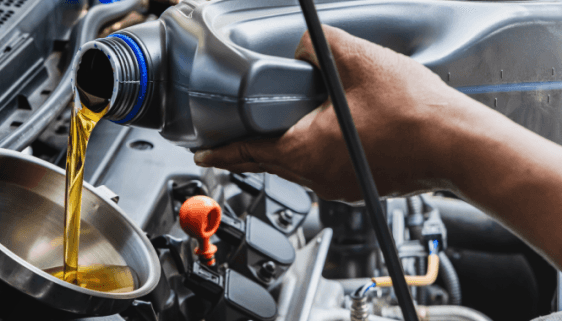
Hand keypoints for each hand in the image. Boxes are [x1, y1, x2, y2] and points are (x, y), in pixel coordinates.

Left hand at [193, 25, 486, 201]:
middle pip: (268, 161)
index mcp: (304, 152)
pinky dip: (314, 150)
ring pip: (298, 165)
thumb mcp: (356, 60)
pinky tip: (326, 130)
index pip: (246, 153)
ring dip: (284, 147)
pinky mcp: (360, 185)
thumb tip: (301, 47)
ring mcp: (340, 185)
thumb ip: (318, 47)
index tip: (201, 153)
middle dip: (246, 149)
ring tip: (278, 126)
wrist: (461, 146)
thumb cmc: (414, 114)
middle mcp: (317, 176)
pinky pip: (325, 167)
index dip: (219, 151)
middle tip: (229, 139)